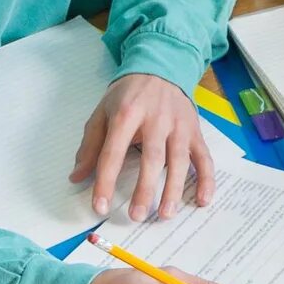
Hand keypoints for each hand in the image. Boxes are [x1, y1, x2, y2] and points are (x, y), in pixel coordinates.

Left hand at [73, 72, 213, 221]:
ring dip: (174, 189)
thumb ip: (90, 145)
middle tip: (136, 215)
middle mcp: (155, 120)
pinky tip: (203, 200)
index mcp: (126, 114)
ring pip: (179, 160)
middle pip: (151, 158)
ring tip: (166, 215)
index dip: (105, 181)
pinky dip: (206, 179)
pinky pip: (204, 158)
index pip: (113, 152)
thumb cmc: (128, 95)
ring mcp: (178, 126)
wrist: (160, 67)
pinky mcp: (195, 132)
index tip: (100, 206)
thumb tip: (77, 177)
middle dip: (145, 189)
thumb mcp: (102, 112)